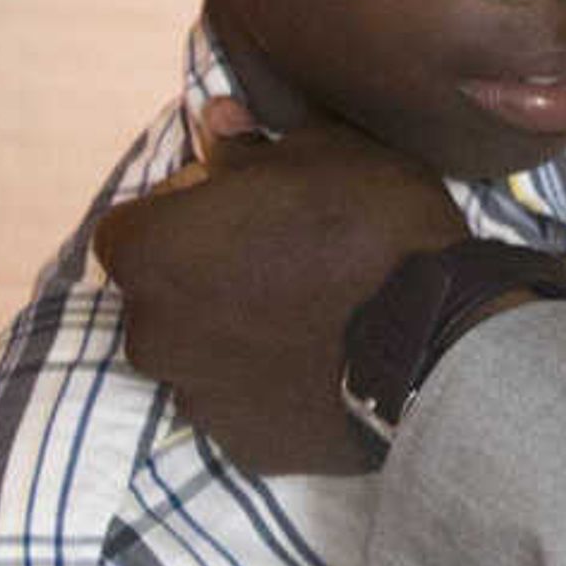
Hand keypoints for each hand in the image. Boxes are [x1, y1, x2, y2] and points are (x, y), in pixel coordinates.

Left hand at [97, 125, 463, 473]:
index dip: (181, 212)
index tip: (232, 209)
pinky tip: (319, 363)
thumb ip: (247, 143)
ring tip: (305, 318)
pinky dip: (265, 385)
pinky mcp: (239, 445)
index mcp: (151, 251)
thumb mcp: (320, 151)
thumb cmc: (368, 226)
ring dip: (232, 334)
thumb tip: (214, 120)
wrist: (434, 340)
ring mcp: (192, 395)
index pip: (132, 227)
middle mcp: (149, 331)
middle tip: (277, 261)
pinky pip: (240, 403)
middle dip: (203, 277)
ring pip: (197, 354)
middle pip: (160, 296)